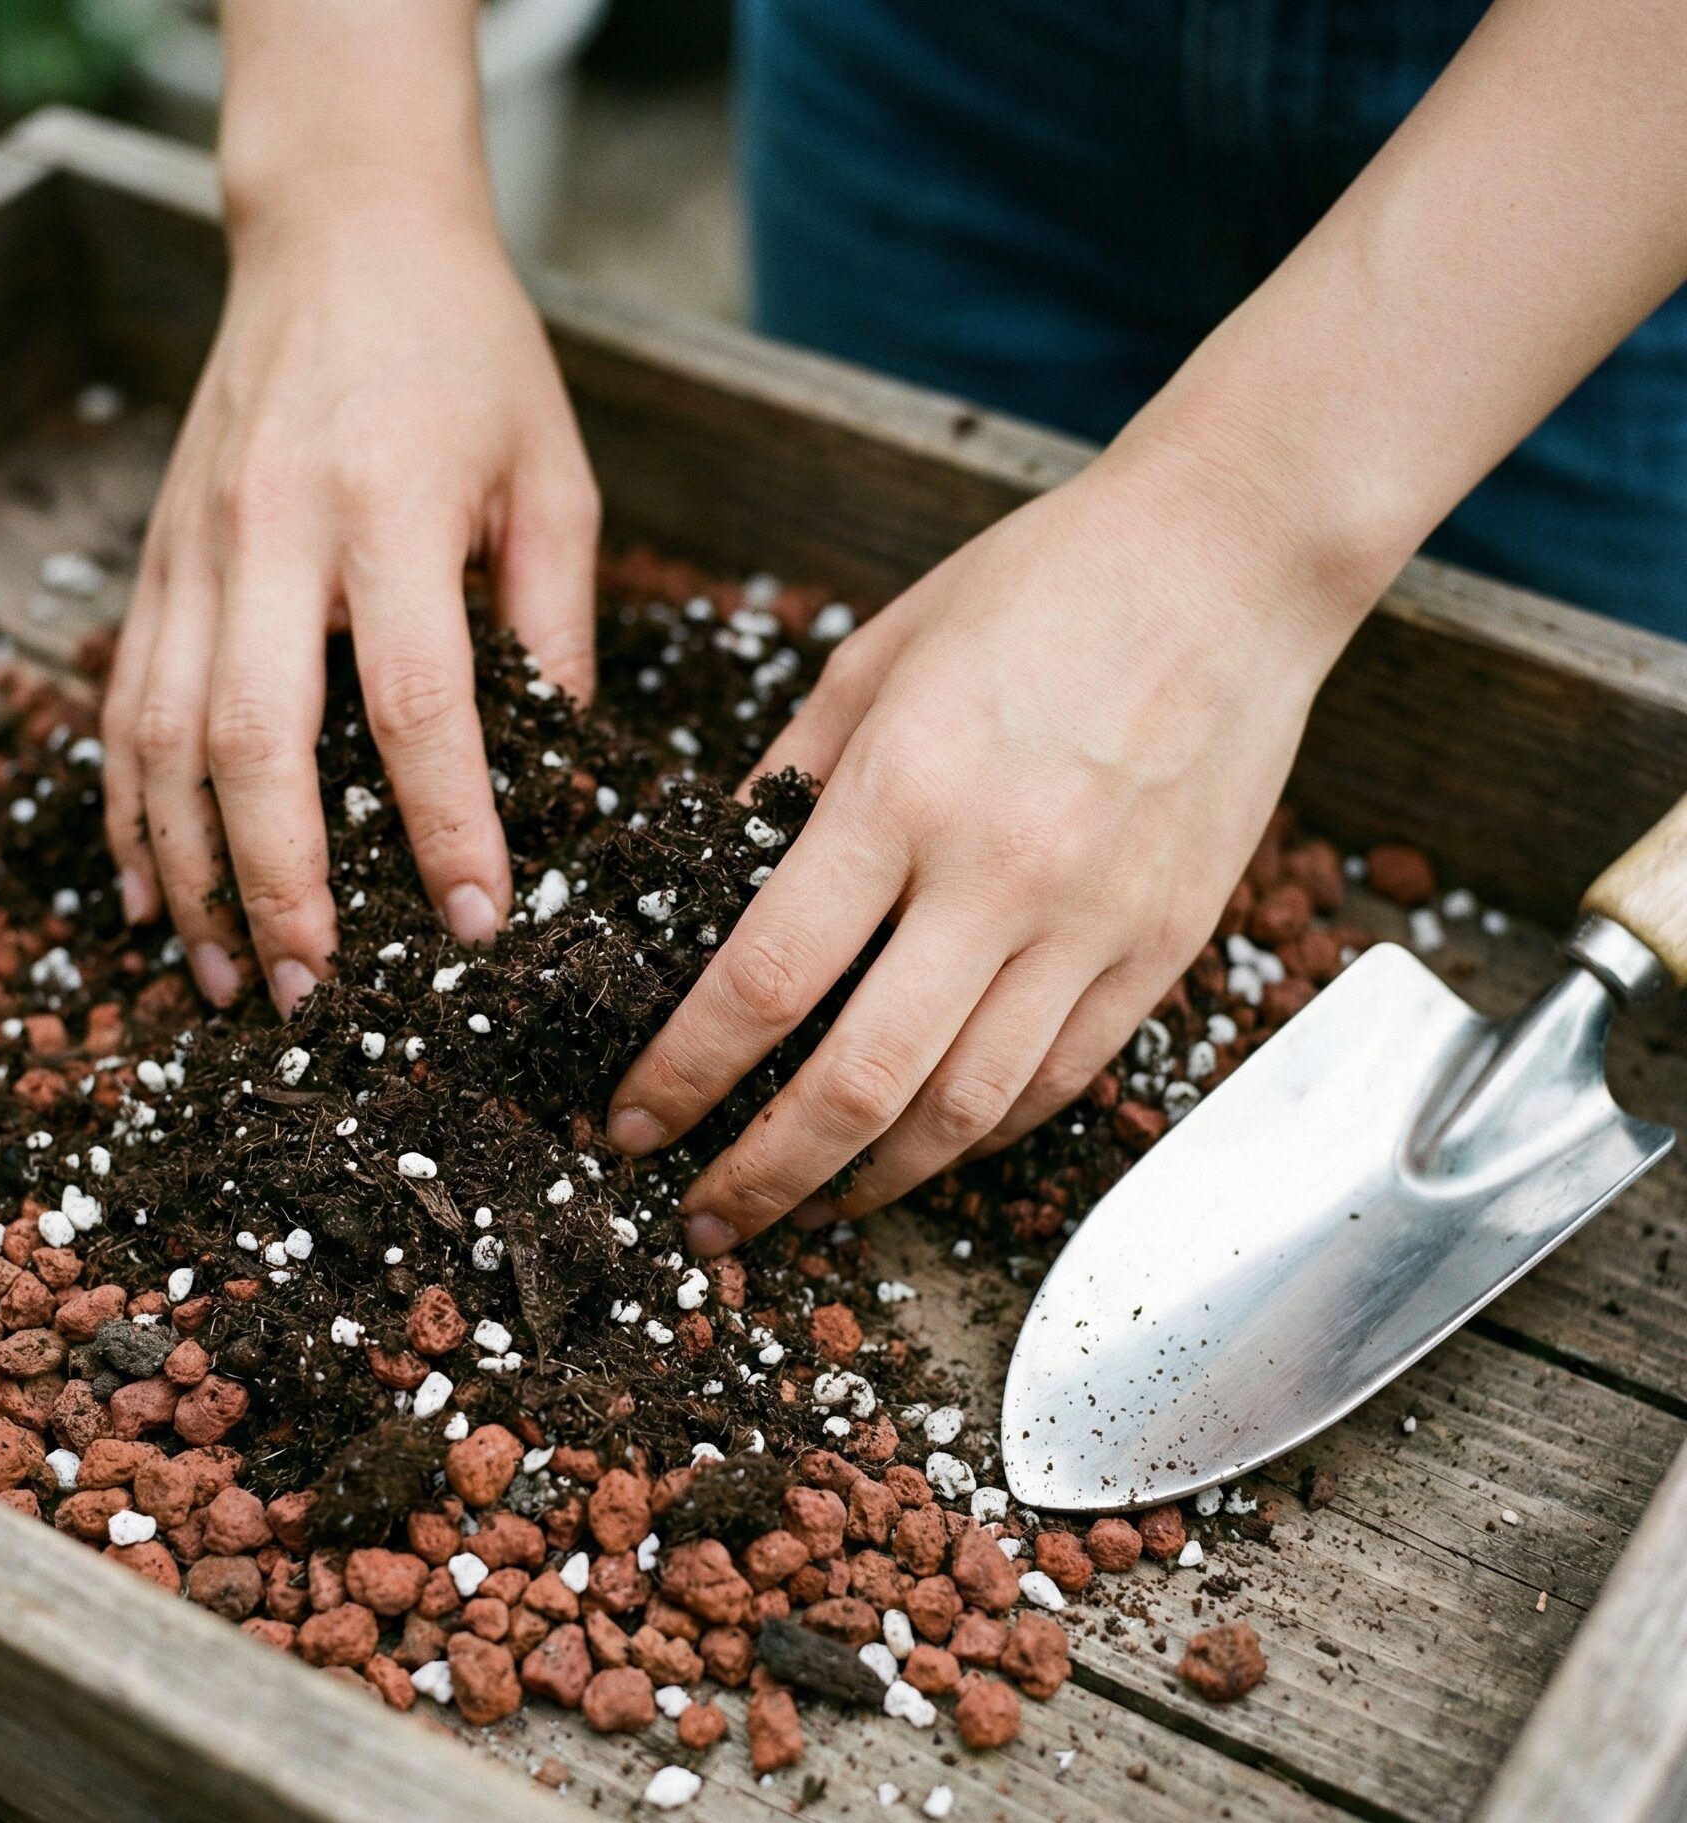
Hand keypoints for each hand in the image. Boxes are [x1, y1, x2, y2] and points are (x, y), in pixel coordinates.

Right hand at [101, 203, 599, 1014]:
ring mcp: (192, 546)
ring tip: (225, 980)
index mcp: (388, 507)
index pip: (417, 702)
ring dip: (190, 873)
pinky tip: (148, 890)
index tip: (475, 926)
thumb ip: (554, 623)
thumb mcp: (553, 473)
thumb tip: (565, 772)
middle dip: (282, 886)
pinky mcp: (153, 556)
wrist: (340, 228)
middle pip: (255, 741)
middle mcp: (270, 531)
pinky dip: (130, 808)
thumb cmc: (468, 353)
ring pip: (165, 738)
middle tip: (318, 997)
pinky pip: (123, 702)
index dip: (447, 826)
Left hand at [606, 441, 1377, 1252]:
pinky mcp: (1163, 947)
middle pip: (859, 1081)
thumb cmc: (1039, 588)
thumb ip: (787, 782)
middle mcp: (999, 875)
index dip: (684, 1072)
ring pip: (965, 1111)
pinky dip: (979, 1136)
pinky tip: (923, 1147)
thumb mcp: (874, 657)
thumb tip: (716, 886)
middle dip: (763, 1171)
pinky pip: (1058, 1080)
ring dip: (869, 1179)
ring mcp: (1093, 923)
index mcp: (904, 790)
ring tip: (807, 1204)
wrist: (1232, 563)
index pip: (766, 978)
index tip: (632, 1122)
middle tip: (704, 1218)